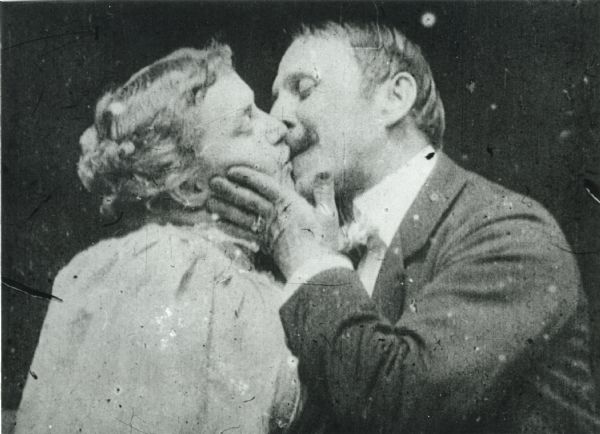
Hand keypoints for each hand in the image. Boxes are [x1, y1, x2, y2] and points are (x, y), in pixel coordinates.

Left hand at [208, 167, 343, 278]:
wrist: (315, 269)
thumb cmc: (324, 241)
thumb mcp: (328, 213)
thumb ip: (324, 191)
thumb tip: (324, 170)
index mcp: (289, 203)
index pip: (264, 185)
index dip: (247, 177)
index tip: (232, 171)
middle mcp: (274, 215)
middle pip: (247, 199)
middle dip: (229, 190)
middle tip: (212, 183)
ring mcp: (267, 231)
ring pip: (241, 216)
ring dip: (224, 208)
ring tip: (209, 201)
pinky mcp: (263, 246)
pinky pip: (242, 234)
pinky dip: (229, 228)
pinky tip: (218, 224)